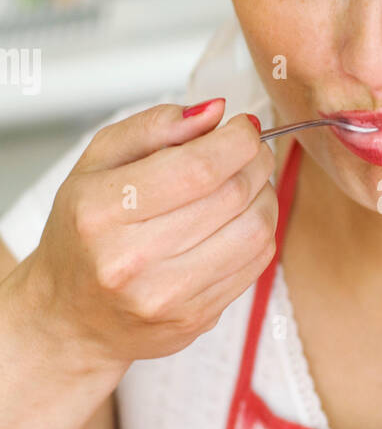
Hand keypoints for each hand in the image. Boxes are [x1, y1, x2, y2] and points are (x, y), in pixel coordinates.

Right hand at [27, 99, 277, 368]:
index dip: (237, 139)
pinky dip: (260, 231)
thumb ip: (154, 127)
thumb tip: (215, 111)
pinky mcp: (196, 318)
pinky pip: (256, 263)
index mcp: (101, 211)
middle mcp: (131, 259)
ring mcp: (167, 296)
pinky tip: (239, 220)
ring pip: (255, 230)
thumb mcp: (96, 164)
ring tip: (244, 184)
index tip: (242, 127)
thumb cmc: (83, 233)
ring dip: (264, 196)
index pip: (198, 168)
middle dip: (255, 161)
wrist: (71, 316)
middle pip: (232, 195)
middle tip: (249, 150)